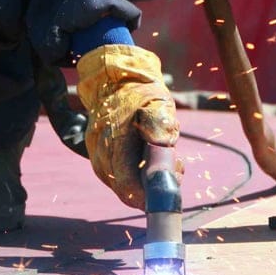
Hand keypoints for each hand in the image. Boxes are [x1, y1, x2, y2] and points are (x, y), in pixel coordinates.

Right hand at [75, 44, 178, 207]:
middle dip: (153, 186)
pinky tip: (152, 155)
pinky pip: (119, 174)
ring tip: (169, 157)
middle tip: (177, 165)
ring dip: (146, 178)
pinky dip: (137, 171)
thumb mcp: (157, 104)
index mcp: (113, 146)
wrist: (113, 79)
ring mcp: (97, 157)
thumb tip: (165, 148)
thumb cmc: (138, 92)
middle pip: (127, 191)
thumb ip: (161, 126)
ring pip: (124, 184)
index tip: (172, 182)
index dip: (151, 195)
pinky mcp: (100, 156)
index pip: (129, 190)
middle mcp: (101, 157)